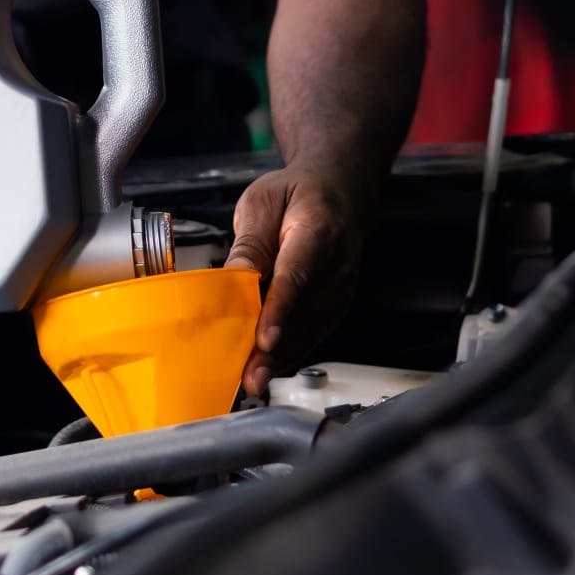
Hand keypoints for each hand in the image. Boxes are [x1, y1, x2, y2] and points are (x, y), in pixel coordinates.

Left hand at [226, 165, 367, 396]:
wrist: (337, 195)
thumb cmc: (298, 197)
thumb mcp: (263, 202)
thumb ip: (250, 243)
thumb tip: (234, 279)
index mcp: (318, 232)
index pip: (296, 277)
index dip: (279, 311)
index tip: (264, 339)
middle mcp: (337, 265)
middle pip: (305, 314)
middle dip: (277, 349)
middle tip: (250, 376)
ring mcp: (340, 289)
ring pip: (310, 331)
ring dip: (281, 359)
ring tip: (253, 379)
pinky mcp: (335, 306)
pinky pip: (312, 334)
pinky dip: (289, 353)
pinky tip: (266, 367)